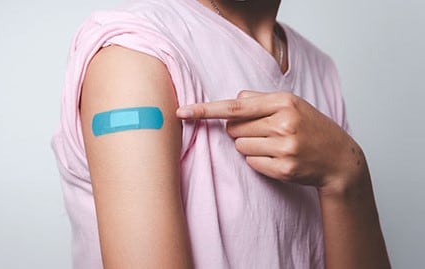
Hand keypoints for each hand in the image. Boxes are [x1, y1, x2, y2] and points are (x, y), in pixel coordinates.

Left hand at [176, 90, 366, 193]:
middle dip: (241, 130)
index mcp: (283, 102)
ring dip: (249, 146)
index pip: (235, 106)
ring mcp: (284, 148)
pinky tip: (277, 157)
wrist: (340, 159)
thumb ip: (260, 100)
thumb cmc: (312, 127)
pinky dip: (258, 160)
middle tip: (265, 131)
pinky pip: (251, 163)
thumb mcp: (292, 104)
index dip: (206, 110)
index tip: (183, 111)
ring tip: (273, 144)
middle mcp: (283, 123)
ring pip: (240, 147)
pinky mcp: (283, 169)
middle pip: (233, 128)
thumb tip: (233, 101)